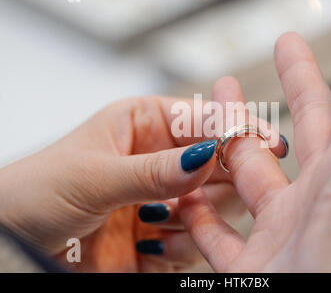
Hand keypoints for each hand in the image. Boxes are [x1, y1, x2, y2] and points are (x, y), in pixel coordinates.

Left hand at [0, 96, 284, 271]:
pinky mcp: (162, 235)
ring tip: (157, 222)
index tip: (267, 139)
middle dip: (220, 180)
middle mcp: (161, 160)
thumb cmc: (34, 190)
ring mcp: (164, 199)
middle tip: (209, 193)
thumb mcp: (92, 175)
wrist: (9, 241)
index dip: (237, 127)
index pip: (204, 120)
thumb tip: (208, 154)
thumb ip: (153, 171)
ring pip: (214, 205)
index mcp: (145, 126)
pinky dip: (180, 246)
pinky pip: (195, 241)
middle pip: (220, 164)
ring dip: (195, 218)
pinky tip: (147, 245)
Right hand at [179, 0, 330, 271]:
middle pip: (302, 128)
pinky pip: (219, 232)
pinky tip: (184, 194)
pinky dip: (198, 211)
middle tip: (283, 45)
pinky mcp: (251, 265)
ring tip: (214, 112)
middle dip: (293, 83)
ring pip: (249, 175)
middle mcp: (317, 201)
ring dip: (230, 143)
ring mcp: (282, 232)